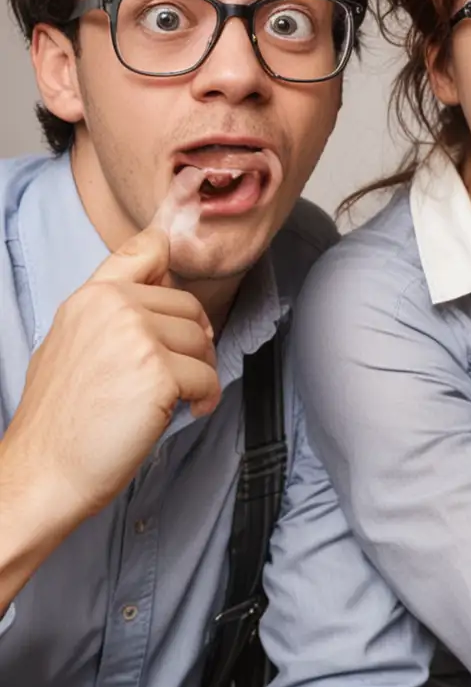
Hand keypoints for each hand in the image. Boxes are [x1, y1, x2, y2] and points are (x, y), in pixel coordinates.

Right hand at [0, 224, 220, 531]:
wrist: (45, 468)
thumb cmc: (66, 417)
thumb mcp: (75, 344)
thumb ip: (114, 309)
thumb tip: (163, 269)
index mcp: (90, 297)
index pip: (144, 249)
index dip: (174, 246)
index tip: (195, 217)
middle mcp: (111, 306)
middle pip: (189, 305)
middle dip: (194, 342)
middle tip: (181, 376)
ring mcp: (135, 335)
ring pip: (203, 341)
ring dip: (200, 373)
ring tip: (174, 398)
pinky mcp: (158, 370)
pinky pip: (208, 376)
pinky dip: (204, 399)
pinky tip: (185, 412)